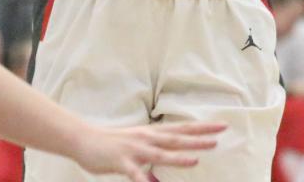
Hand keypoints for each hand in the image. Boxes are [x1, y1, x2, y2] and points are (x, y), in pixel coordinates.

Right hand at [73, 121, 224, 180]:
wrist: (82, 139)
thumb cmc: (110, 144)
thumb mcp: (135, 148)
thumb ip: (150, 161)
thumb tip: (158, 178)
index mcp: (151, 134)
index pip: (181, 129)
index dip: (201, 128)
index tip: (221, 126)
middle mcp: (145, 139)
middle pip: (175, 138)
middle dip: (197, 138)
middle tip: (218, 136)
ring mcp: (134, 150)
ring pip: (159, 154)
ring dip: (177, 157)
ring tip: (195, 160)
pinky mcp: (121, 162)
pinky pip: (135, 174)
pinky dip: (145, 180)